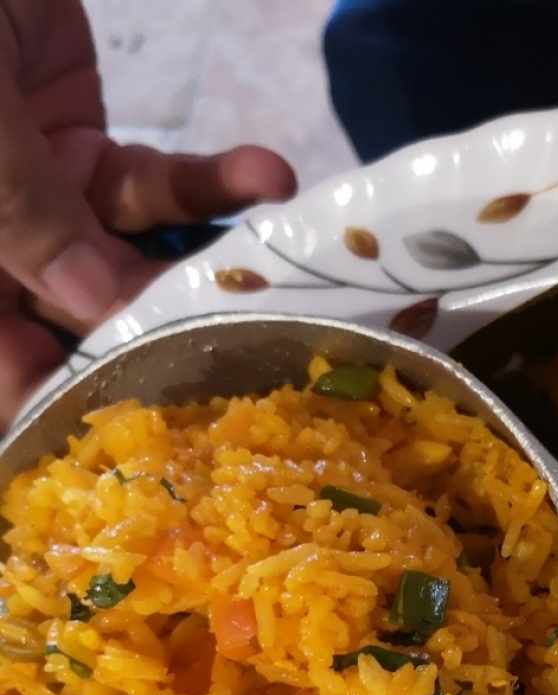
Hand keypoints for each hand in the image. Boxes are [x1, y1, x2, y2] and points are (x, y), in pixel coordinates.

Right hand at [0, 0, 296, 422]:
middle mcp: (1, 244)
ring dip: (210, 259)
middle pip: (83, 317)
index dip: (61, 397)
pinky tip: (267, 175)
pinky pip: (158, 187)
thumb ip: (23, 211)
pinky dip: (215, 183)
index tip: (144, 426)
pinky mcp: (91, 152)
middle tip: (253, 352)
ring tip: (278, 268)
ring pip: (137, 256)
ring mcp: (48, 201)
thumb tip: (92, 302)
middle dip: (167, 333)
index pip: (6, 356)